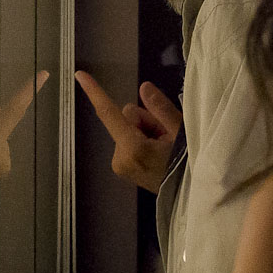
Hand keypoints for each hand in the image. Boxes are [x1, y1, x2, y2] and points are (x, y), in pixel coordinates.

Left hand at [74, 70, 180, 192]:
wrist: (193, 197)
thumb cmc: (189, 166)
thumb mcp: (181, 132)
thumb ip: (161, 108)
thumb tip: (143, 88)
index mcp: (133, 148)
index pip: (109, 114)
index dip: (95, 92)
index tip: (79, 75)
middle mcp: (120, 157)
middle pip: (128, 118)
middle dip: (146, 122)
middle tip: (168, 138)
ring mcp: (120, 165)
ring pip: (129, 129)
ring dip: (146, 133)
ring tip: (165, 149)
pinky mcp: (122, 168)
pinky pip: (129, 141)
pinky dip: (142, 143)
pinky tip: (158, 155)